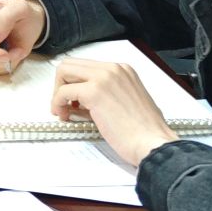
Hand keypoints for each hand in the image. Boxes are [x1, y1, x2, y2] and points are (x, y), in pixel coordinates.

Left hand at [50, 57, 178, 166]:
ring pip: (64, 72)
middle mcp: (112, 69)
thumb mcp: (128, 102)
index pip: (86, 66)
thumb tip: (83, 100)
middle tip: (63, 103)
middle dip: (62, 83)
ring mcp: (103, 78)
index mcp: (122, 70)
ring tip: (63, 111)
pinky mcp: (94, 92)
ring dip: (58, 92)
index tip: (73, 98)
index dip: (75, 82)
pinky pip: (63, 92)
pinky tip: (64, 115)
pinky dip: (57, 103)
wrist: (154, 145)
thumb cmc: (145, 132)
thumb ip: (107, 94)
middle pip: (71, 65)